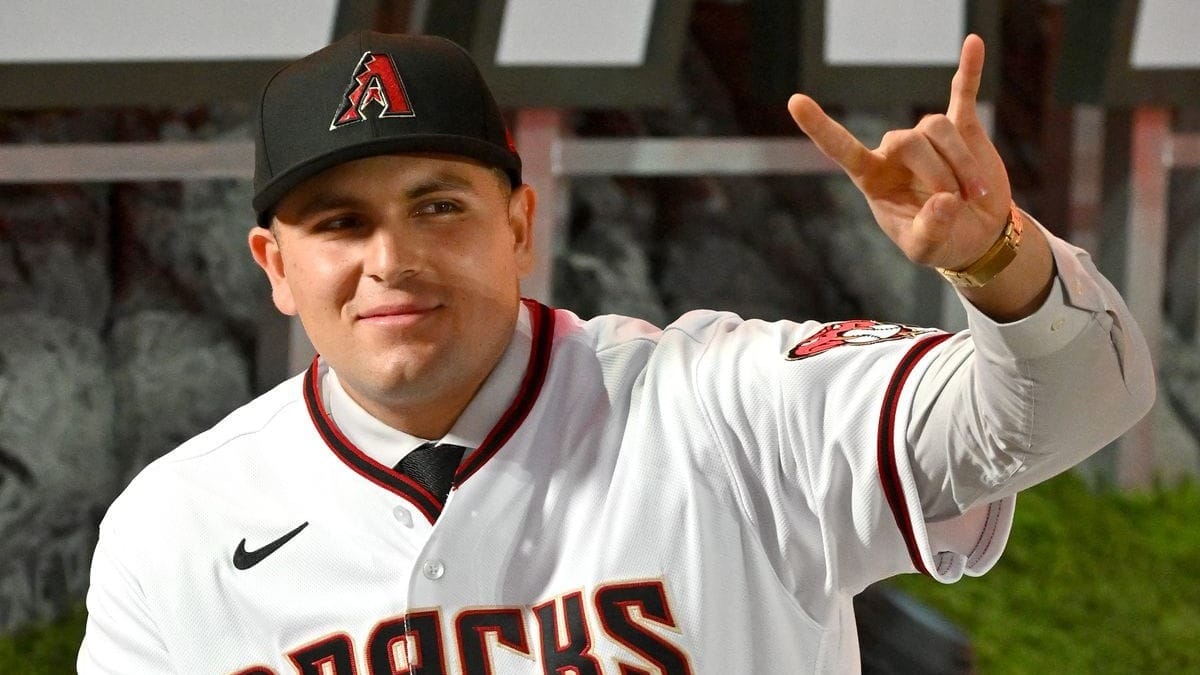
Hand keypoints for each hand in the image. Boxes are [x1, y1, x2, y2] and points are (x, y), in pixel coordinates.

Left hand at [787, 34, 1007, 271]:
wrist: (975, 234)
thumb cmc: (940, 241)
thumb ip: (929, 231)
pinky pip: (962, 93)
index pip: (841, 148)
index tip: (795, 101)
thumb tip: (944, 202)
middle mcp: (894, 152)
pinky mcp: (961, 127)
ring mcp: (927, 137)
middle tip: (955, 204)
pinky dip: (969, 70)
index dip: (820, 127)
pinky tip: (973, 43)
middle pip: (910, 139)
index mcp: (873, 178)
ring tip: (974, 196)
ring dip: (962, 164)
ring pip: (939, 128)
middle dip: (938, 173)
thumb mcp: (926, 250)